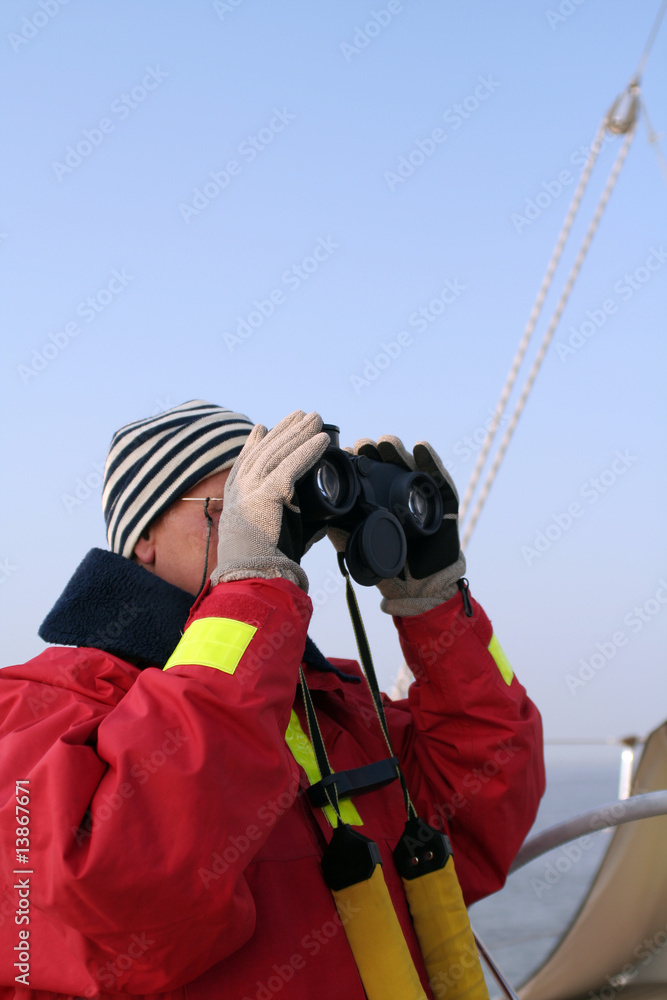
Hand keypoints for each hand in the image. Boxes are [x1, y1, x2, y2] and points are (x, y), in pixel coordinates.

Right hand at [211, 411, 329, 591]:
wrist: (251, 577)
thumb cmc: (262, 564)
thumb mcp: (273, 536)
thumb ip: (295, 524)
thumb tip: (325, 522)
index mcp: (236, 500)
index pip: (246, 463)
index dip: (256, 443)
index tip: (264, 427)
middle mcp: (240, 490)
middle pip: (265, 451)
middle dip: (284, 430)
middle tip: (301, 414)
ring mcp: (250, 490)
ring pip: (279, 453)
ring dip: (300, 433)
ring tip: (316, 418)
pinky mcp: (266, 495)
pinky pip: (291, 466)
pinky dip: (308, 451)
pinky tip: (322, 439)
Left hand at [328, 435, 465, 615]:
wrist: (424, 585)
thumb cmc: (395, 566)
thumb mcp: (367, 548)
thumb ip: (347, 536)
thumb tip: (327, 524)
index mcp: (382, 499)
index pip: (370, 473)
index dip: (359, 460)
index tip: (346, 451)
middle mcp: (402, 491)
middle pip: (388, 463)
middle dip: (375, 451)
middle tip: (364, 445)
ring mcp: (424, 492)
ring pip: (410, 463)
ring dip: (397, 451)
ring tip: (386, 443)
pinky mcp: (444, 497)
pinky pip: (439, 474)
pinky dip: (431, 459)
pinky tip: (420, 447)